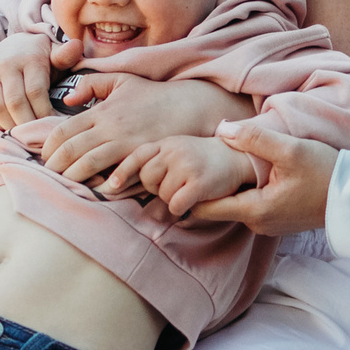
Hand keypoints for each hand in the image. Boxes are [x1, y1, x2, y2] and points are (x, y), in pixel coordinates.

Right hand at [0, 31, 79, 130]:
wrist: (12, 46)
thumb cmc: (40, 58)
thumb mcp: (55, 54)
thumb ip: (66, 55)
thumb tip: (76, 46)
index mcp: (28, 57)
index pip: (35, 92)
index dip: (44, 114)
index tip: (52, 127)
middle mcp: (4, 63)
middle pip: (15, 103)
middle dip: (28, 124)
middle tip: (38, 137)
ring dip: (11, 126)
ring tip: (24, 136)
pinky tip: (10, 128)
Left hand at [42, 74, 253, 187]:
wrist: (188, 105)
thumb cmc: (153, 95)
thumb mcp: (121, 80)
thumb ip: (91, 85)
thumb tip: (67, 99)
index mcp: (102, 111)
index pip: (64, 130)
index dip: (49, 147)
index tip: (45, 157)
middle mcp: (110, 127)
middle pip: (72, 149)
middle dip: (55, 165)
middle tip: (48, 175)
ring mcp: (125, 142)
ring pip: (89, 163)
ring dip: (72, 176)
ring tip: (65, 184)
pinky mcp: (141, 156)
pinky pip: (116, 172)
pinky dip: (102, 183)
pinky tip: (95, 189)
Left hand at [114, 135, 259, 216]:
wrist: (238, 158)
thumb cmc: (203, 158)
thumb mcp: (177, 150)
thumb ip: (155, 160)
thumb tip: (121, 183)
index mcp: (166, 142)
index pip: (137, 156)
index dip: (122, 172)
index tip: (110, 186)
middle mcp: (174, 151)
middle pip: (147, 178)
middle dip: (155, 187)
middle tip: (173, 184)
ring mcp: (186, 165)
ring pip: (162, 194)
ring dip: (172, 198)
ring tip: (188, 188)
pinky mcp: (198, 182)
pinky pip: (176, 204)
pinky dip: (182, 207)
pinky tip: (194, 198)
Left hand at [191, 118, 336, 236]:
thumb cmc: (326, 173)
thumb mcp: (291, 150)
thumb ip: (255, 139)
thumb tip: (222, 129)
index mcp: (255, 210)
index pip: (204, 208)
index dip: (190, 189)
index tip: (186, 169)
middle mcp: (258, 223)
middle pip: (219, 206)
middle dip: (209, 185)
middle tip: (201, 159)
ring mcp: (269, 223)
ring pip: (236, 204)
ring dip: (230, 185)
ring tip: (222, 161)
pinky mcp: (279, 219)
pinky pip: (252, 205)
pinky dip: (246, 190)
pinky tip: (249, 171)